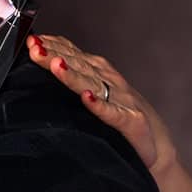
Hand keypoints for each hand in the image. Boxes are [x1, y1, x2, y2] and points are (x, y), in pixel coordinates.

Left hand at [27, 33, 178, 179]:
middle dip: (55, 55)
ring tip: (55, 65)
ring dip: (73, 75)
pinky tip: (88, 98)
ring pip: (94, 84)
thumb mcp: (98, 98)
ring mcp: (123, 102)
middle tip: (34, 47)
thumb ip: (78, 83)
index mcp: (101, 76)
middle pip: (79, 65)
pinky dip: (100, 105)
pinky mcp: (132, 122)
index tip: (32, 40)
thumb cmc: (126, 123)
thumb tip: (47, 70)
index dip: (54, 46)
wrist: (159, 151)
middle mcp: (112, 83)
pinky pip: (114, 114)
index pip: (74, 55)